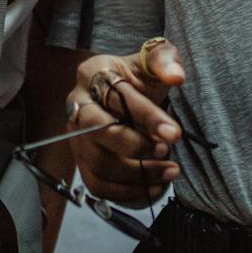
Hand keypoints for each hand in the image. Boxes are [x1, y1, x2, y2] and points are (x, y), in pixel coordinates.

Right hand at [66, 41, 186, 206]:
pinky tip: (154, 188)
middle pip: (97, 131)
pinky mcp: (81, 161)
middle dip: (135, 146)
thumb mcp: (155, 59)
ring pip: (98, 163)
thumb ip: (166, 60)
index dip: (148, 117)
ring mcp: (75, 136)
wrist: (126, 91)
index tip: (176, 134)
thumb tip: (175, 77)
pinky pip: (97, 185)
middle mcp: (77, 105)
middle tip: (166, 151)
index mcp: (92, 73)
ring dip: (136, 175)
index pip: (117, 96)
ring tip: (169, 171)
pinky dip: (126, 193)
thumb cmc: (140, 76)